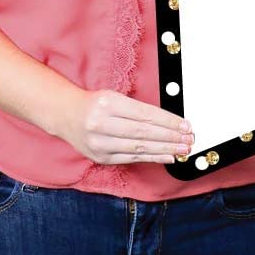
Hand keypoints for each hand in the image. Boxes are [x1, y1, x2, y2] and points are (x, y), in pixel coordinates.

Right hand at [57, 88, 194, 163]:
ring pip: (138, 148)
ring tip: (182, 149)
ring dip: (164, 149)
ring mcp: (100, 143)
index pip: (145, 114)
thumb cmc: (96, 103)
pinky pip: (131, 158)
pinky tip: (166, 157)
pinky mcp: (100, 157)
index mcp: (108, 103)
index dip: (167, 121)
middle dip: (170, 137)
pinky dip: (151, 158)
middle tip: (188, 139)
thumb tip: (169, 122)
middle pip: (143, 132)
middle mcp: (102, 123)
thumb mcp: (115, 96)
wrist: (66, 115)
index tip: (185, 125)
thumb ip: (138, 109)